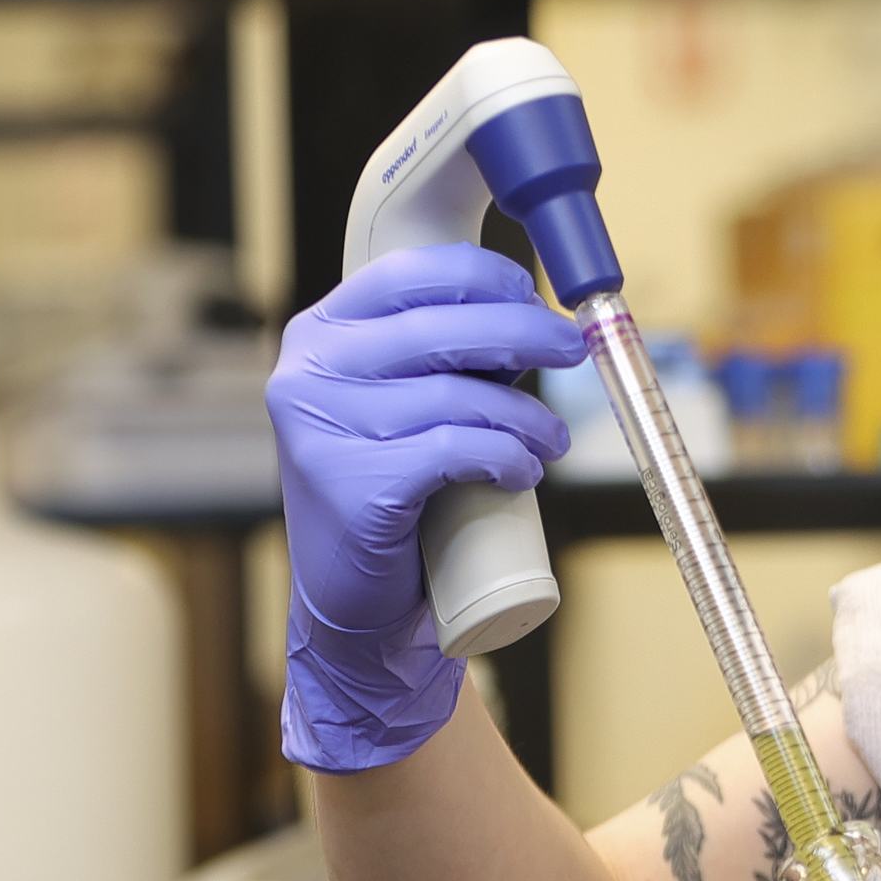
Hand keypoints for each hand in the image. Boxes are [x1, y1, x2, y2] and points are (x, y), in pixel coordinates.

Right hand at [266, 243, 584, 772]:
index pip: (406, 273)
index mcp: (318, 336)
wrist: (354, 606)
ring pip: (458, 395)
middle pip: (441, 328)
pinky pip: (457, 449)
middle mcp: (308, 373)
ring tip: (551, 439)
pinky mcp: (354, 486)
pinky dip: (507, 456)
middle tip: (572, 350)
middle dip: (524, 332)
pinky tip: (524, 470)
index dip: (482, 274)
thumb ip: (440, 355)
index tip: (534, 292)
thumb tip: (536, 316)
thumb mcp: (401, 404)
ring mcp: (322, 429)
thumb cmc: (393, 495)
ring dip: (526, 415)